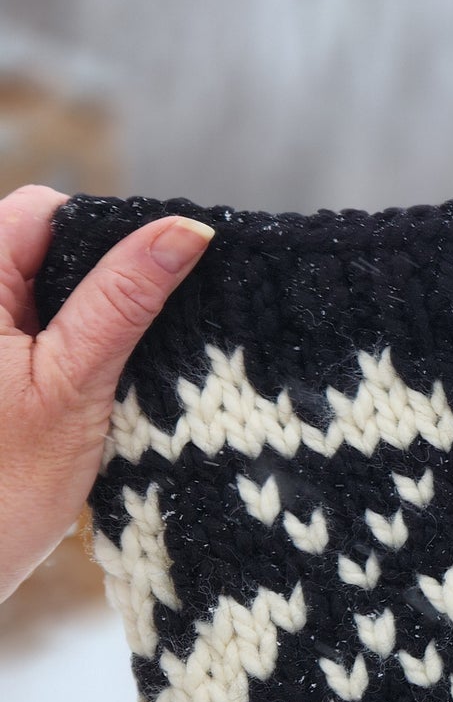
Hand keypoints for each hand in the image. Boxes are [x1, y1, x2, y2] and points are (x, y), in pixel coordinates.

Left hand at [0, 186, 214, 605]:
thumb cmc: (1, 490)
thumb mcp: (76, 382)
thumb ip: (126, 297)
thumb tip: (185, 229)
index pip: (44, 210)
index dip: (104, 236)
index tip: (150, 288)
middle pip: (44, 249)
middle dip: (99, 284)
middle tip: (129, 345)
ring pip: (46, 296)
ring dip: (89, 325)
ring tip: (106, 379)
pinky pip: (39, 338)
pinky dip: (71, 356)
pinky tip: (89, 400)